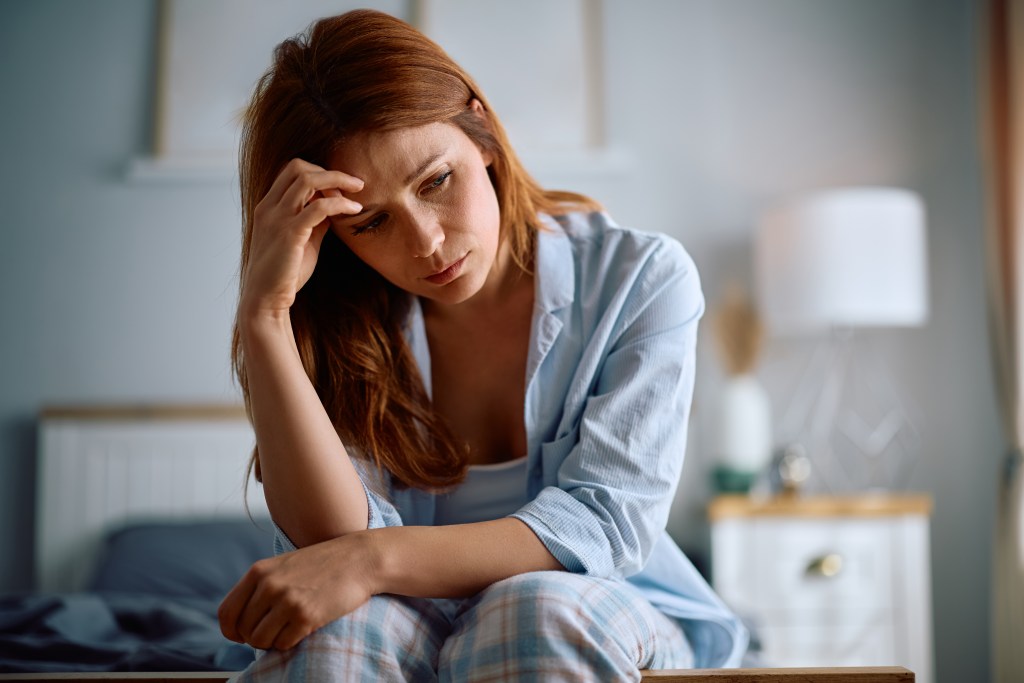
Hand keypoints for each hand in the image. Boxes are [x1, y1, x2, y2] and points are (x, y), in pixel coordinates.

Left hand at [218, 532, 377, 649]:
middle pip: (244, 630)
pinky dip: (290, 642)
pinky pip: (283, 644)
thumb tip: (240, 620)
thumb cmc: (323, 564)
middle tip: (275, 631)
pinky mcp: (306, 616)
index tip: (242, 636)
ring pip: (260, 640)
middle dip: (256, 637)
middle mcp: (269, 585)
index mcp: (259, 571)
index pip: (227, 612)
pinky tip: (303, 628)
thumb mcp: (284, 565)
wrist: (359, 559)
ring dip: (272, 642)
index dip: (231, 631)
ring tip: (288, 630)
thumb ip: (261, 586)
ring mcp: (287, 601)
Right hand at [240, 158, 363, 317]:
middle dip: (329, 171)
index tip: (340, 188)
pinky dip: (341, 204)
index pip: (291, 170)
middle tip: (354, 184)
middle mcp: (269, 207)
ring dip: (337, 180)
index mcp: (268, 206)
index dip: (318, 172)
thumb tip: (334, 208)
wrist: (265, 300)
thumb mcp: (302, 240)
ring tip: (357, 192)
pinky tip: (355, 210)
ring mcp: (277, 219)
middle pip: (298, 167)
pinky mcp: (290, 234)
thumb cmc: (284, 273)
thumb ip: (315, 222)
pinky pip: (319, 207)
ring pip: (307, 179)